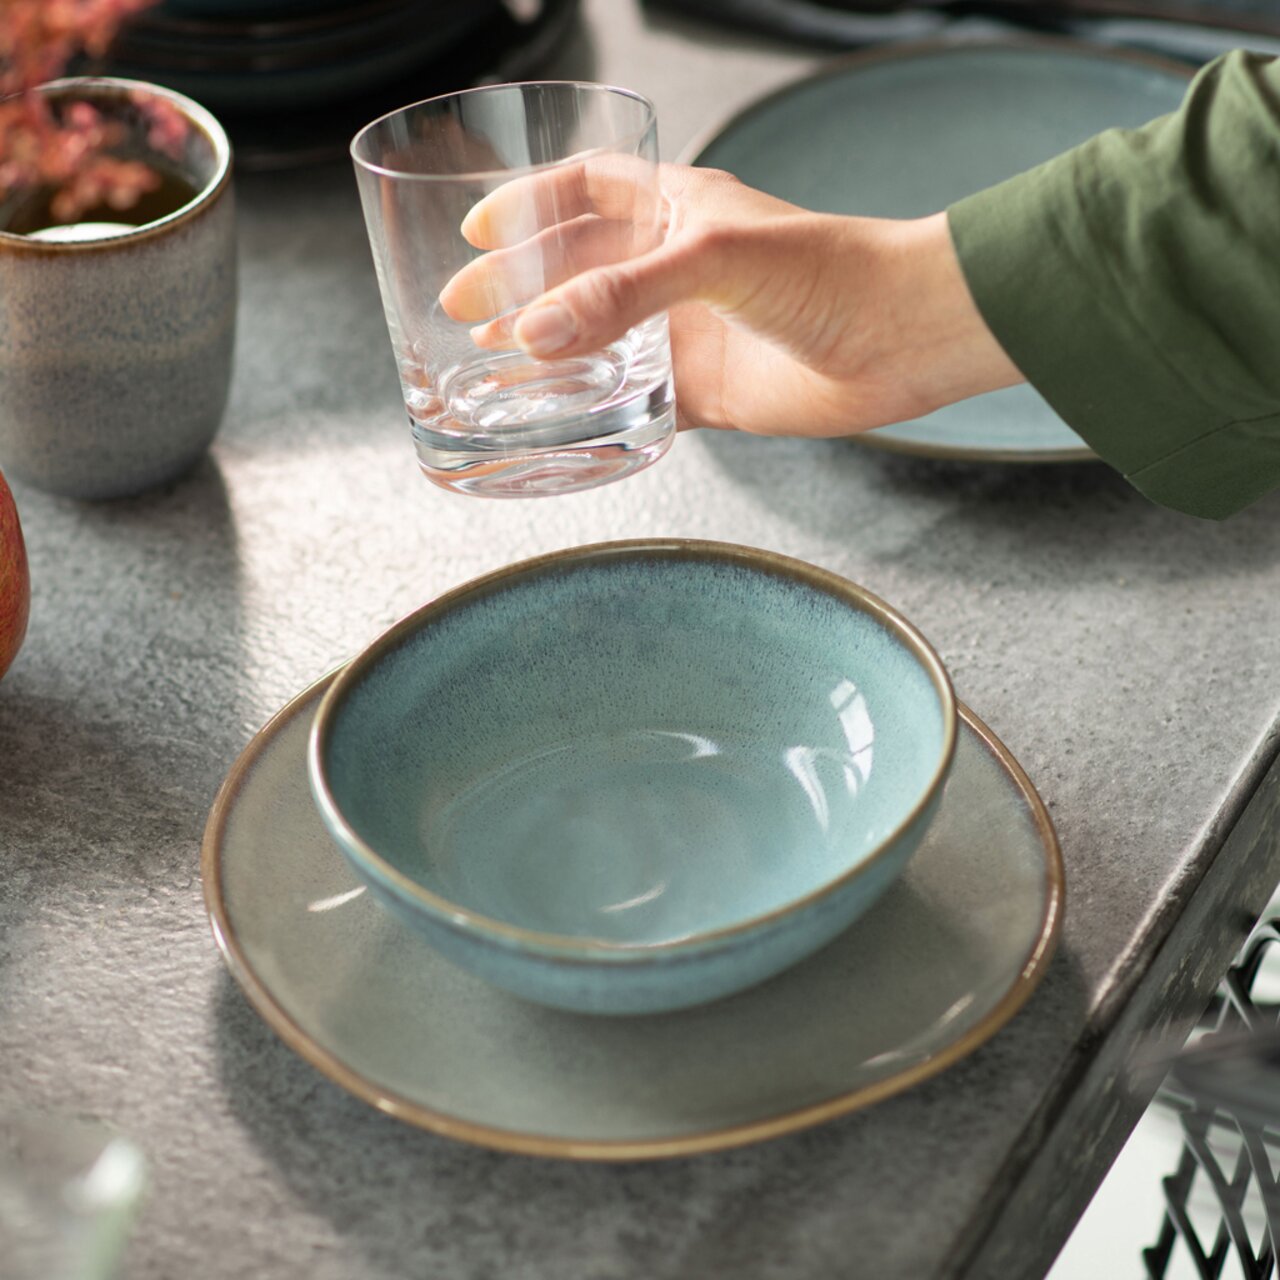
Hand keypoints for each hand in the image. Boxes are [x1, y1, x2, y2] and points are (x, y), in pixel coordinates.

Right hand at [441, 160, 1023, 435]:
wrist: (899, 339)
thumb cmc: (828, 270)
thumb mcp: (714, 259)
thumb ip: (623, 294)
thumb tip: (534, 334)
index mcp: (677, 208)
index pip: (585, 191)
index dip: (528, 204)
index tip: (478, 232)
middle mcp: (675, 267)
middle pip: (576, 270)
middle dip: (518, 287)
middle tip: (464, 312)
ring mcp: (687, 330)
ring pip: (597, 339)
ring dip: (547, 351)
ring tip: (491, 365)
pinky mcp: (704, 390)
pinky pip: (635, 401)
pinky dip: (597, 410)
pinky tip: (559, 418)